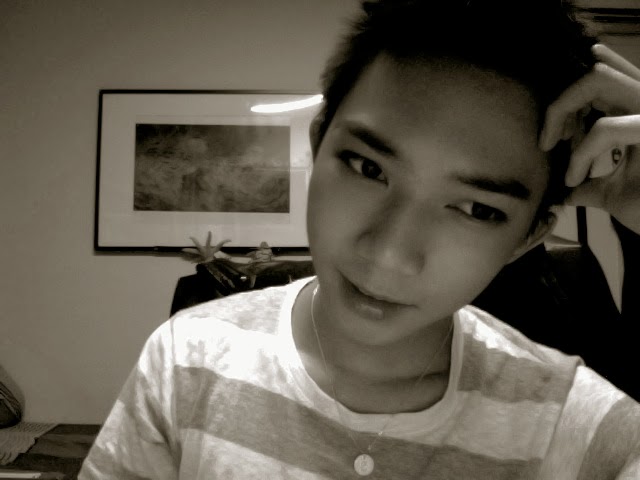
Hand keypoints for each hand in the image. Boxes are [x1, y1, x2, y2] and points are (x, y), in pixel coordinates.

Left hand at [539, 44, 639, 234]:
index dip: (574, 89)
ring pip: (598, 79)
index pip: (611, 73)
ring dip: (564, 112)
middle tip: (549, 138)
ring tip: (553, 146)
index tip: (556, 128)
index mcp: (639, 112)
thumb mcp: (611, 194)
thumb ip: (589, 185)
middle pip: (596, 71)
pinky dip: (580, 154)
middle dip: (562, 101)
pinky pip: (605, 127)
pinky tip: (574, 180)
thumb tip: (564, 195)